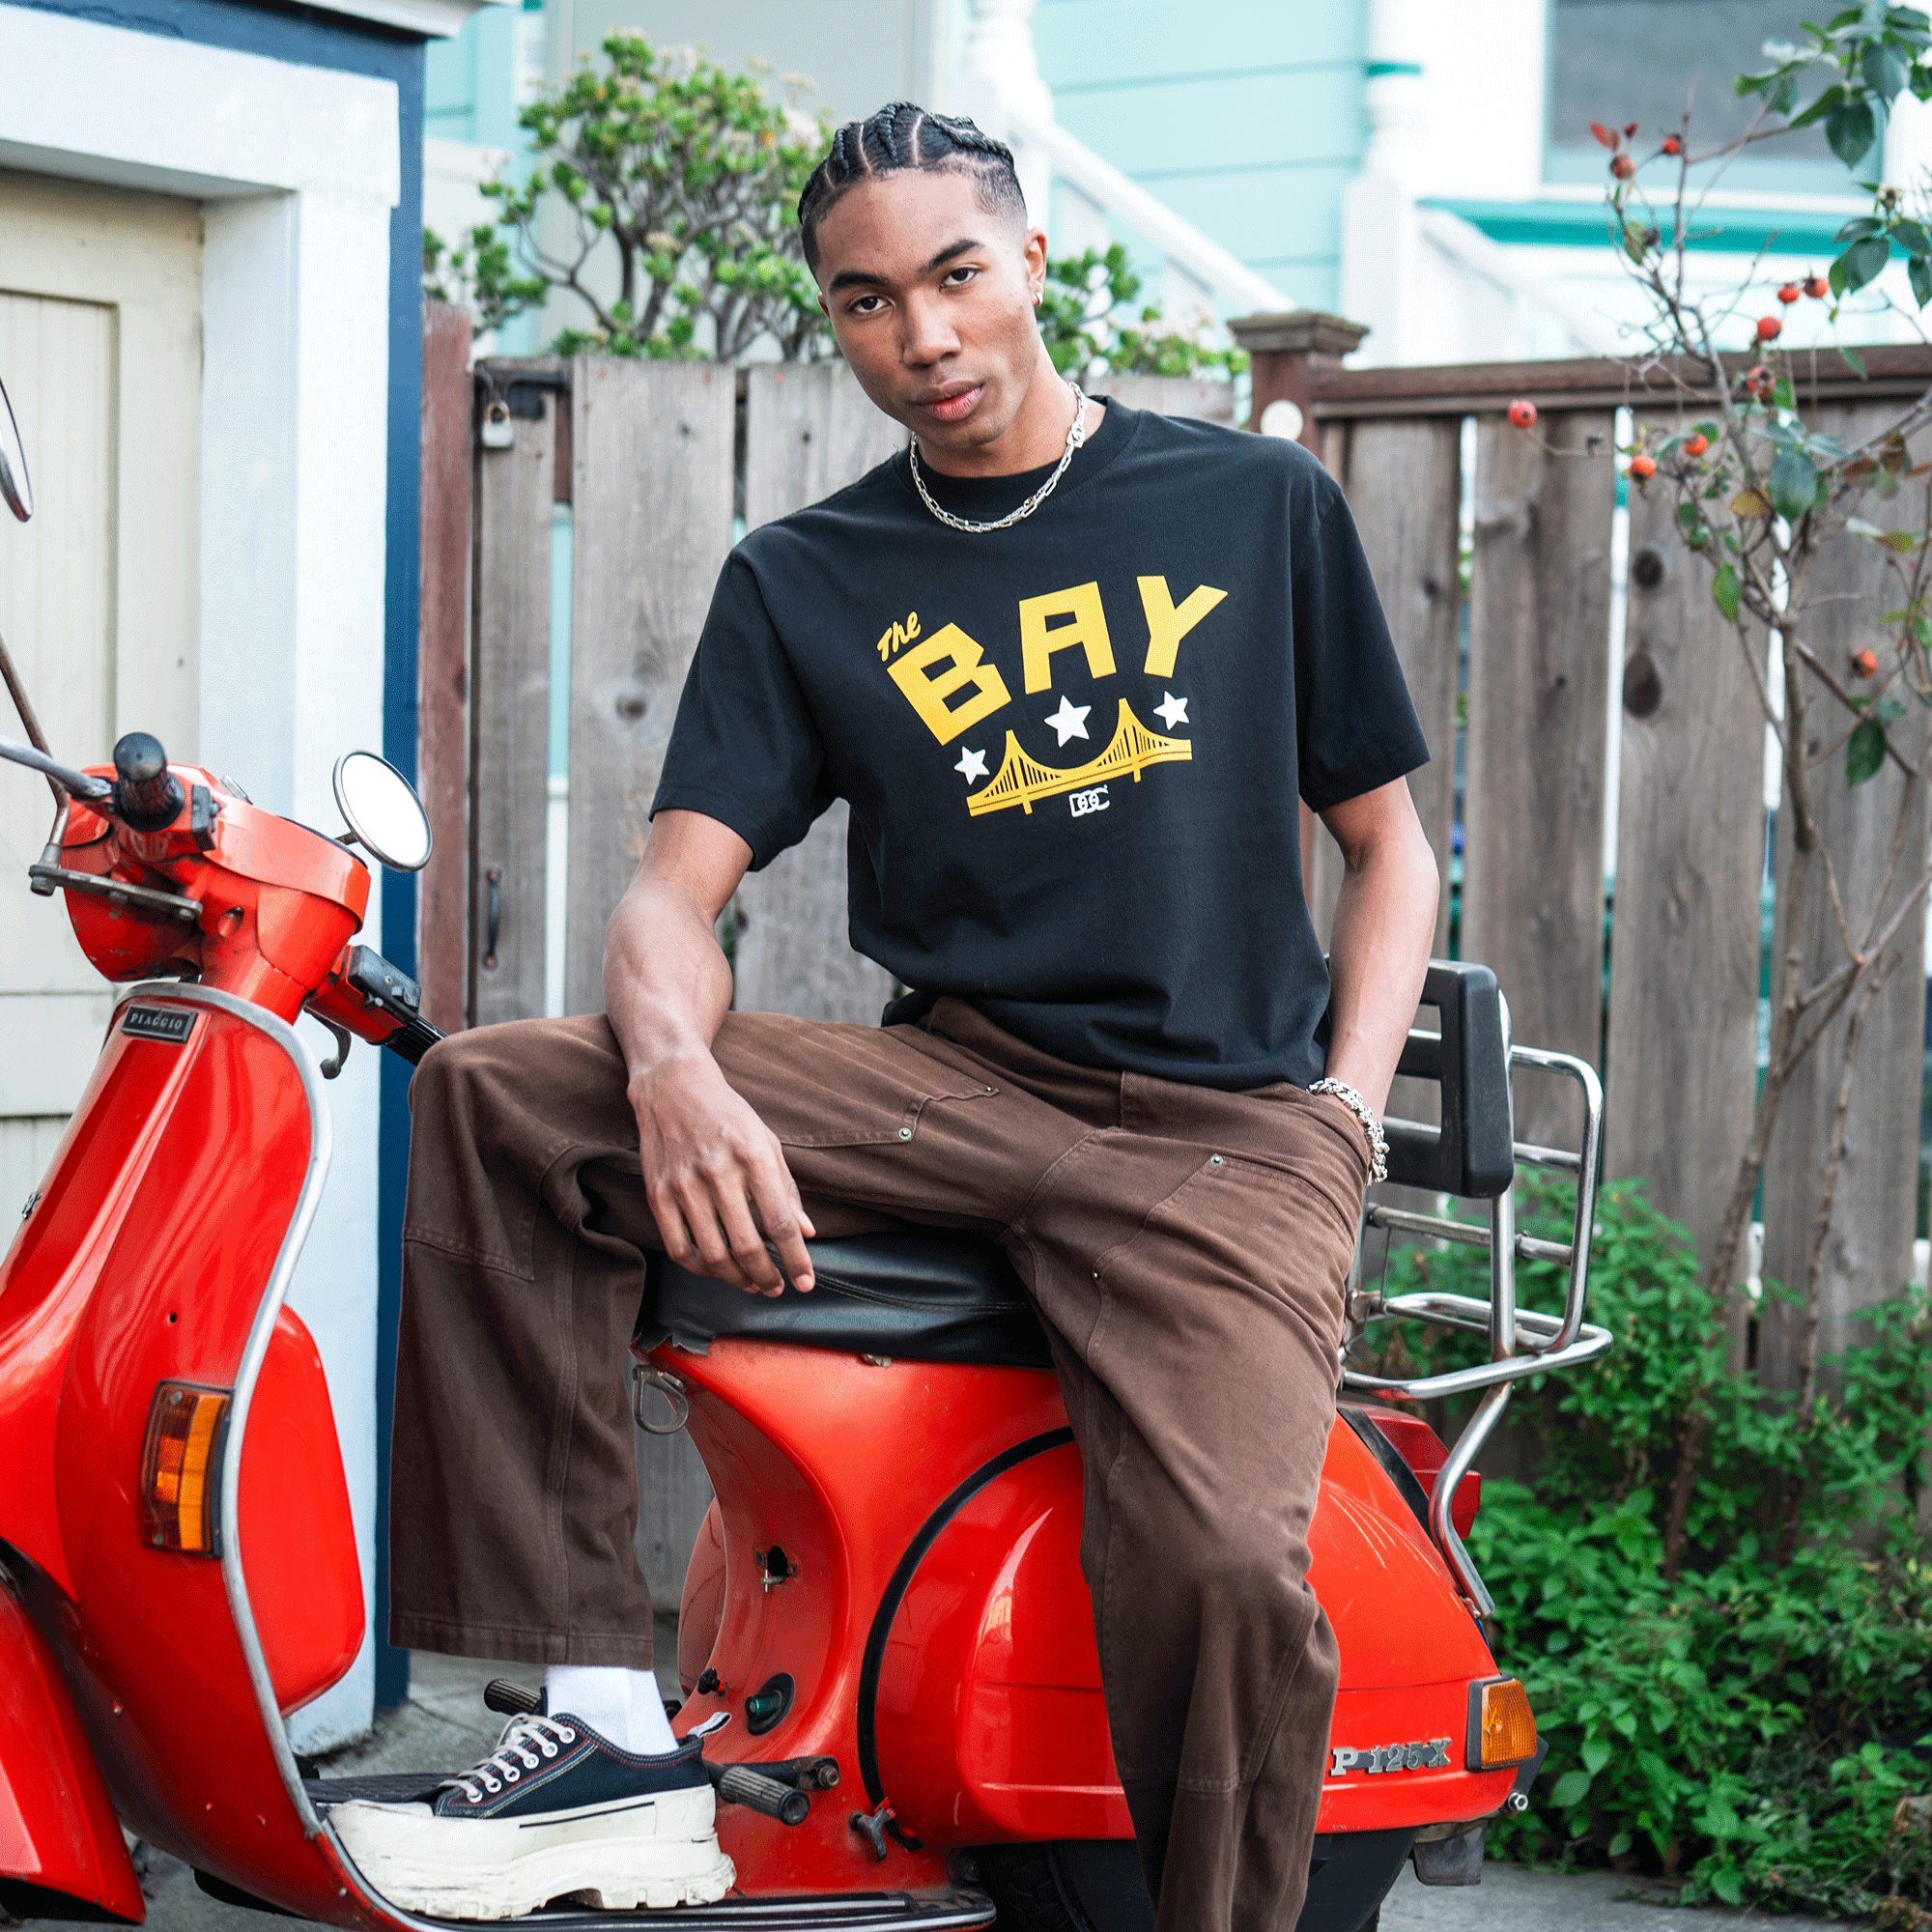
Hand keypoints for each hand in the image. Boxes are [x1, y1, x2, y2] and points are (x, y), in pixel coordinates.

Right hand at [630, 1052, 814, 1296]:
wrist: (673, 1088)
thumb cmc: (728, 1115)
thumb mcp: (767, 1141)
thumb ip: (787, 1189)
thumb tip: (806, 1232)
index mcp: (753, 1157)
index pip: (779, 1221)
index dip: (796, 1259)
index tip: (805, 1282)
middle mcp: (718, 1173)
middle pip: (747, 1246)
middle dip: (767, 1277)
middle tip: (776, 1288)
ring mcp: (684, 1185)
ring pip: (713, 1254)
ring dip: (736, 1279)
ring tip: (750, 1283)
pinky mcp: (658, 1194)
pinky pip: (679, 1248)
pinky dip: (700, 1268)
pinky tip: (715, 1269)